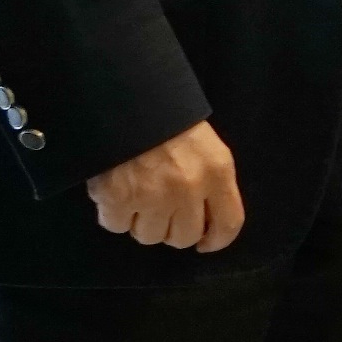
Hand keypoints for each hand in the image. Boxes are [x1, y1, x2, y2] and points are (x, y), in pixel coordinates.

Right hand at [86, 121, 243, 253]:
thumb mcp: (206, 145)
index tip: (206, 243)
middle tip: (162, 212)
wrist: (126, 98)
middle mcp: (188, 189)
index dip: (217, 240)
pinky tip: (115, 193)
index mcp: (216, 172)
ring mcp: (151, 196)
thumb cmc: (168, 119)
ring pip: (148, 236)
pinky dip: (113, 214)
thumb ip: (211, 181)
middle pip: (184, 237)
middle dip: (172, 230)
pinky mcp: (116, 198)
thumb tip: (208, 221)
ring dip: (141, 222)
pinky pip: (115, 225)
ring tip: (137, 197)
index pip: (228, 223)